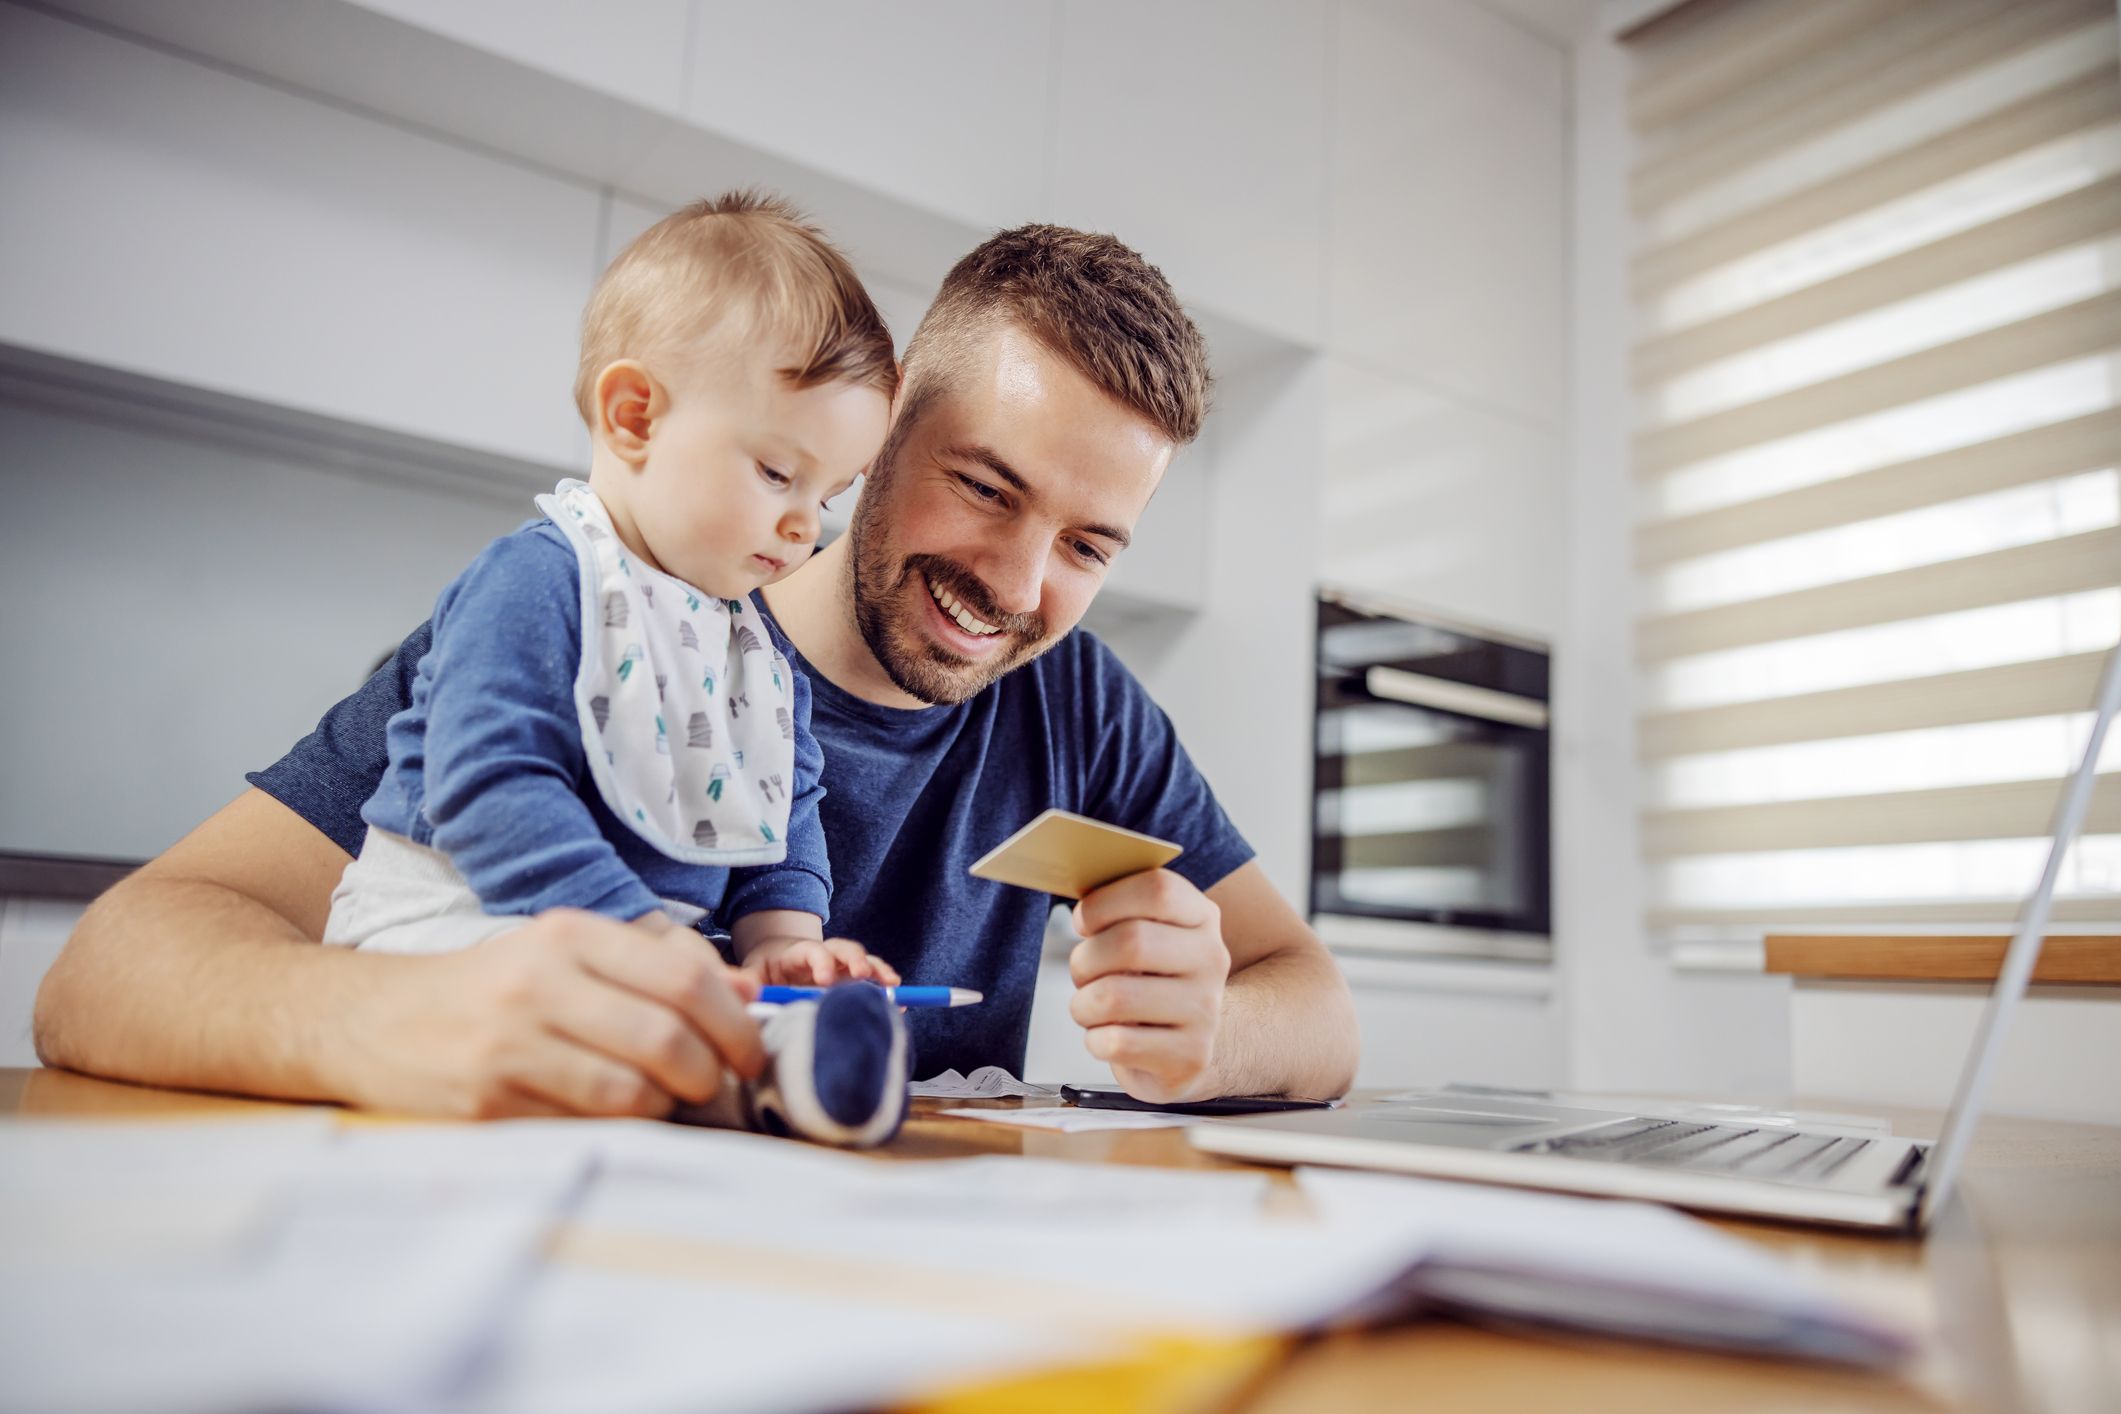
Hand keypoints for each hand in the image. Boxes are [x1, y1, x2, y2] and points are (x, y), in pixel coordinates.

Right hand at [328, 909, 763, 1118]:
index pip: (683, 979)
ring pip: (631, 1094)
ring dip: (665, 1109)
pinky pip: (584, 1130)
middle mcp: (538, 984)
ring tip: (664, 1103)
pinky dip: (616, 1132)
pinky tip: (612, 1119)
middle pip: (666, 1039)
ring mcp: (508, 1047)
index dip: (733, 1024)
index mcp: (567, 936)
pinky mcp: (486, 1106)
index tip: (750, 1051)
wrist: (372, 1021)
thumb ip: (655, 965)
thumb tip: (747, 994)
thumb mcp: (564, 952)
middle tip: (715, 1086)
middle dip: (709, 1075)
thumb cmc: (492, 987)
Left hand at [742, 936, 900, 987]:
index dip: (821, 962)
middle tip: (861, 975)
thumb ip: (746, 981)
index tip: (823, 979)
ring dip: (877, 970)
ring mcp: (841, 967)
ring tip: (891, 984)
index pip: (812, 951)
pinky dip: (884, 989)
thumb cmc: (764, 969)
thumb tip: (742, 990)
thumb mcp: (752, 972)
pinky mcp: (850, 980)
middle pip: (844, 949)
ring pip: (863, 961)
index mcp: (799, 953)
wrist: (777, 961)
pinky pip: (872, 980)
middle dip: (855, 960)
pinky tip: (898, 1003)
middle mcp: (825, 955)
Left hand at [1068, 869, 1230, 1104]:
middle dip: (1085, 959)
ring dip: (1084, 1004)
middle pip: (1131, 942)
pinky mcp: (1190, 1057)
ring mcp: (1205, 1011)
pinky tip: (1109, 1036)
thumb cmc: (1154, 982)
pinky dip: (1096, 1040)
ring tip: (1092, 1007)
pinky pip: (1116, 1043)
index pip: (1157, 889)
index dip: (1106, 902)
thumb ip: (1121, 910)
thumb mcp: (1150, 935)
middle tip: (1083, 972)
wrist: (1192, 1045)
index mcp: (1201, 917)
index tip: (1084, 921)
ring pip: (1114, 997)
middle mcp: (1211, 960)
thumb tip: (1081, 906)